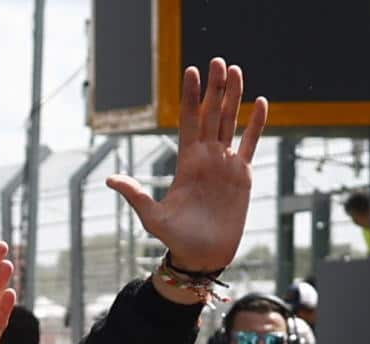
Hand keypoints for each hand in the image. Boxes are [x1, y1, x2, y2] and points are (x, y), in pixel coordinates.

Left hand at [105, 60, 267, 273]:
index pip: (188, 121)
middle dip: (214, 88)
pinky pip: (251, 143)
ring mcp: (225, 163)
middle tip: (216, 61)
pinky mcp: (242, 175)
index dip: (190, 97)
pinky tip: (260, 102)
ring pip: (231, 122)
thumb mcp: (152, 216)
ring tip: (236, 70)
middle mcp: (206, 157)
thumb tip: (109, 179)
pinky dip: (256, 124)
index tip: (190, 72)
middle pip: (211, 114)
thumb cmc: (176, 238)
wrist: (202, 256)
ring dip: (233, 97)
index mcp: (186, 161)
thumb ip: (135, 194)